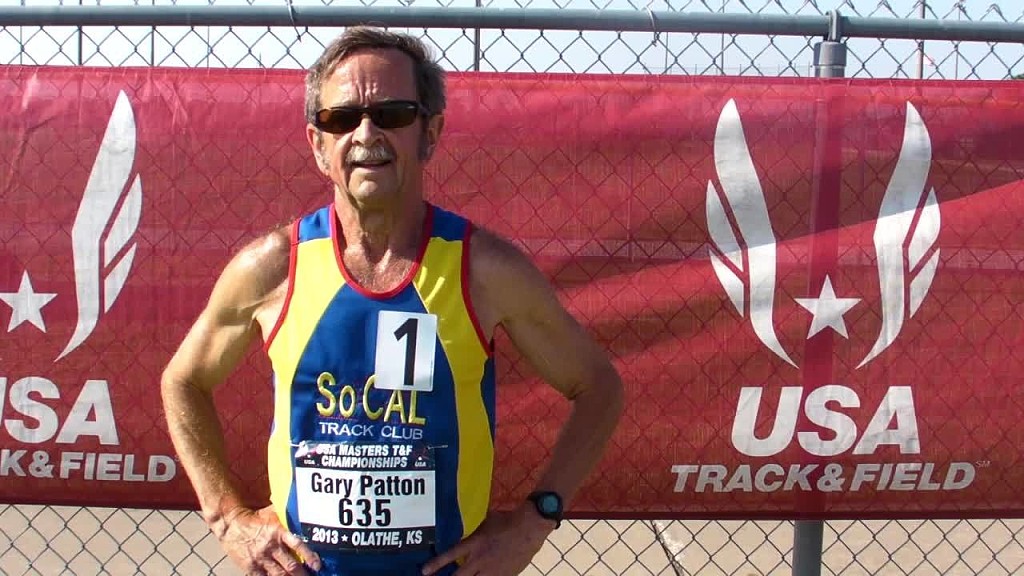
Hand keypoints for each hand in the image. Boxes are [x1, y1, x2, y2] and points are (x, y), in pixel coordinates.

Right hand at [214, 505, 322, 575]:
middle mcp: (271, 547)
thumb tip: (305, 508)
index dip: (309, 557)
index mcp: (278, 532)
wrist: (231, 525)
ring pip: (279, 575)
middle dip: (302, 574)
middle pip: (291, 565)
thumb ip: (288, 517)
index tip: (317, 565)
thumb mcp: (272, 513)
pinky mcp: (251, 568)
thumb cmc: (255, 518)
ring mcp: (260, 559)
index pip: (298, 546)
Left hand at [421, 504, 553, 575]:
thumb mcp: (486, 523)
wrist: (530, 527)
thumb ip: (475, 534)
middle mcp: (480, 560)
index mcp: (474, 544)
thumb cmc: (507, 520)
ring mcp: (492, 571)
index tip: (424, 572)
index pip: (450, 556)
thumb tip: (468, 539)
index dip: (435, 565)